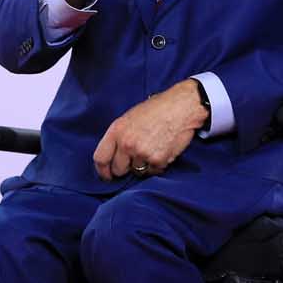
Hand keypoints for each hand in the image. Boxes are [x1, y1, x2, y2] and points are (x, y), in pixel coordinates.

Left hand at [94, 81, 209, 180]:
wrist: (182, 107)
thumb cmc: (157, 109)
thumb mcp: (130, 117)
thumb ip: (119, 136)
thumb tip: (115, 155)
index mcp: (116, 131)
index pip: (100, 158)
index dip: (103, 171)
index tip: (107, 175)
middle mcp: (126, 144)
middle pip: (118, 169)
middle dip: (125, 168)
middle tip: (136, 159)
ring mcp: (142, 153)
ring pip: (138, 171)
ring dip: (144, 165)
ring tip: (153, 148)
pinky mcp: (158, 160)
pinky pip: (154, 171)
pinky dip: (158, 164)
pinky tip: (163, 149)